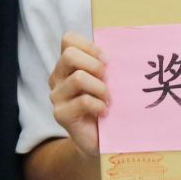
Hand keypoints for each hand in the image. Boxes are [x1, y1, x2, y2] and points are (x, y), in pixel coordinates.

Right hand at [48, 33, 108, 158]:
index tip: (106, 61)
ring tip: (108, 99)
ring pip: (78, 78)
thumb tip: (123, 51)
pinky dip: (99, 105)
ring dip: (100, 88)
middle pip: (69, 54)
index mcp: (67, 65)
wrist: (97, 139)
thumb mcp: (105, 81)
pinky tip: (104, 112)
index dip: (89, 46)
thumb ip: (105, 66)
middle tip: (107, 79)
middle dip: (94, 64)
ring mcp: (57, 96)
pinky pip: (83, 101)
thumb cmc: (104, 105)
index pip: (68, 40)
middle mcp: (57, 78)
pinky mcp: (61, 114)